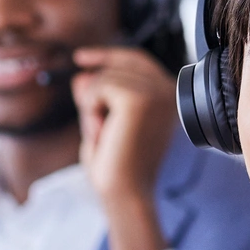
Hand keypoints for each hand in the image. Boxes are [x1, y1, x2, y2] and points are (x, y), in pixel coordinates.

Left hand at [72, 46, 174, 249]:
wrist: (125, 193)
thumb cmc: (117, 167)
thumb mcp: (103, 122)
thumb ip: (96, 96)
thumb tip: (83, 73)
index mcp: (169, 97)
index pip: (137, 60)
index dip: (107, 56)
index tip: (80, 58)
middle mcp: (168, 91)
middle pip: (119, 65)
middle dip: (95, 91)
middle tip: (98, 129)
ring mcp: (156, 92)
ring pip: (104, 77)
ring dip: (92, 107)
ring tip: (104, 135)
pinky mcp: (139, 98)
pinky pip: (98, 87)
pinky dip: (90, 110)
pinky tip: (102, 133)